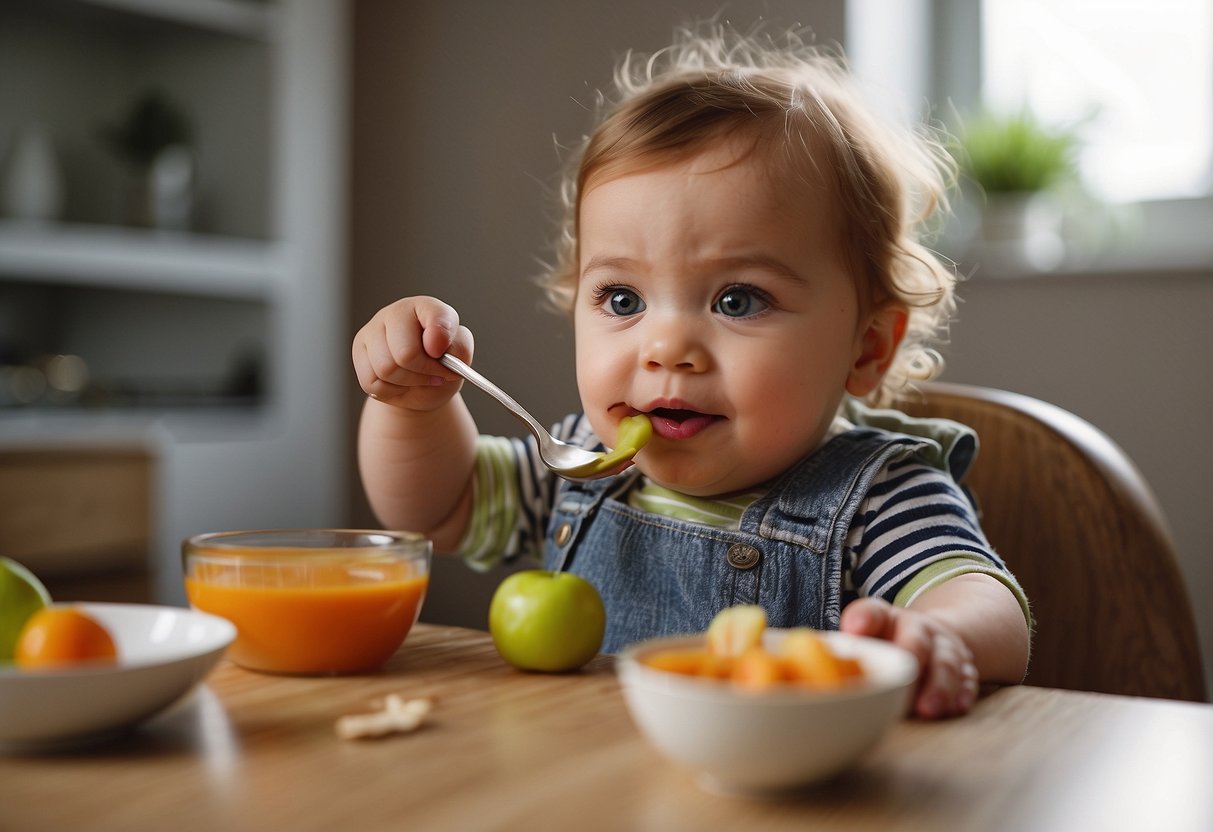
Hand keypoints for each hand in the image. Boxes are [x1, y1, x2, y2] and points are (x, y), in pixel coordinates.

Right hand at [352, 296, 472, 410]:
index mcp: (426, 307)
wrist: (424, 386)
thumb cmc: (444, 366)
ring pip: (386, 369)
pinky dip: (391, 391)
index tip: (441, 354)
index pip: (434, 315)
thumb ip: (459, 347)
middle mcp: (396, 313)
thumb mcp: (461, 357)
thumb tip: (434, 345)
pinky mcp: (359, 352)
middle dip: (424, 372)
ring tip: (419, 379)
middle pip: (405, 353)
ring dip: (408, 383)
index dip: (440, 338)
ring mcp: (373, 331)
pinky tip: (400, 383)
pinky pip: (372, 382)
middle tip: (436, 375)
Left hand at [840, 597, 978, 718]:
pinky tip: (955, 707)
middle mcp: (917, 628)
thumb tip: (804, 676)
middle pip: (916, 637)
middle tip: (903, 681)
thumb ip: (842, 651)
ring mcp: (944, 647)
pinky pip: (968, 681)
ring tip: (928, 709)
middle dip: (911, 657)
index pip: (873, 612)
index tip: (854, 628)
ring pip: (947, 662)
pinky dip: (962, 694)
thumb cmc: (886, 644)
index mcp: (885, 618)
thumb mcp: (863, 639)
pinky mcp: (965, 670)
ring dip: (939, 686)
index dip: (864, 619)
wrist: (934, 637)